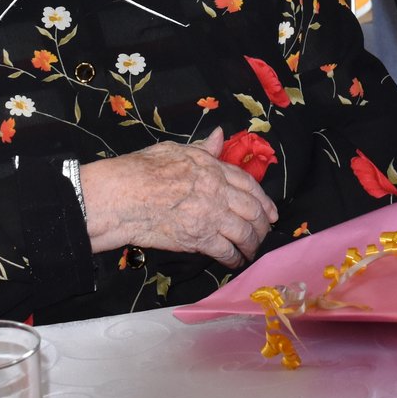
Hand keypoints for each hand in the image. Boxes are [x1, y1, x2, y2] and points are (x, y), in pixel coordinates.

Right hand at [78, 127, 278, 266]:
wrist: (125, 196)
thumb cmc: (143, 170)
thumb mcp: (176, 150)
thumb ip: (202, 148)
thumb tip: (218, 136)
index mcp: (213, 169)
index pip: (248, 184)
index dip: (263, 199)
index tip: (271, 211)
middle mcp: (218, 191)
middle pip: (252, 210)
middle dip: (262, 224)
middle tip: (264, 233)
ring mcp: (211, 216)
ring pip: (244, 232)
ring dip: (252, 244)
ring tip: (252, 251)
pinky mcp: (200, 238)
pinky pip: (226, 251)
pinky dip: (234, 258)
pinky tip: (235, 261)